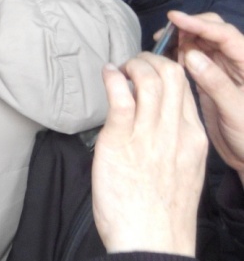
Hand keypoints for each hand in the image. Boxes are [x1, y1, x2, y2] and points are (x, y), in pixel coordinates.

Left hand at [92, 53, 207, 255]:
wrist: (151, 241)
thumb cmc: (160, 213)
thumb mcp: (182, 172)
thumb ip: (174, 144)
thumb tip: (157, 121)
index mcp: (193, 140)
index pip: (186, 89)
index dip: (168, 69)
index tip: (152, 67)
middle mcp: (175, 133)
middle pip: (171, 76)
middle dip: (150, 59)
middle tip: (133, 63)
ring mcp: (148, 135)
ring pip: (149, 80)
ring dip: (131, 66)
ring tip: (119, 69)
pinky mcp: (120, 141)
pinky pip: (120, 97)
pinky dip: (112, 78)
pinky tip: (107, 75)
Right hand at [172, 10, 243, 180]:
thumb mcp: (235, 111)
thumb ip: (215, 82)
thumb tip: (191, 55)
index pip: (225, 35)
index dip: (199, 24)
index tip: (174, 18)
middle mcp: (236, 62)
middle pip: (213, 32)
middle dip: (188, 28)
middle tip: (163, 36)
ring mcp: (223, 70)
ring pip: (201, 44)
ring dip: (181, 40)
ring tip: (160, 46)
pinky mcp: (211, 79)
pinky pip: (194, 59)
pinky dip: (179, 55)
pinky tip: (165, 59)